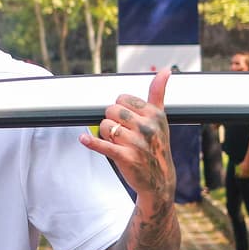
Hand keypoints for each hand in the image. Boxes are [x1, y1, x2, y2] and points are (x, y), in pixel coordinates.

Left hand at [80, 69, 174, 206]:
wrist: (159, 179)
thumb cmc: (157, 145)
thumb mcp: (161, 119)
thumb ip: (158, 93)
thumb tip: (164, 70)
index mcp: (155, 114)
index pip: (122, 99)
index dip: (120, 109)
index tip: (127, 119)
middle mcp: (147, 127)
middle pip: (111, 110)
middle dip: (111, 119)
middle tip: (120, 132)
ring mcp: (136, 143)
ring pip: (105, 126)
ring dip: (105, 133)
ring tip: (116, 141)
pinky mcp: (125, 157)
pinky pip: (102, 145)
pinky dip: (91, 142)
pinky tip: (83, 139)